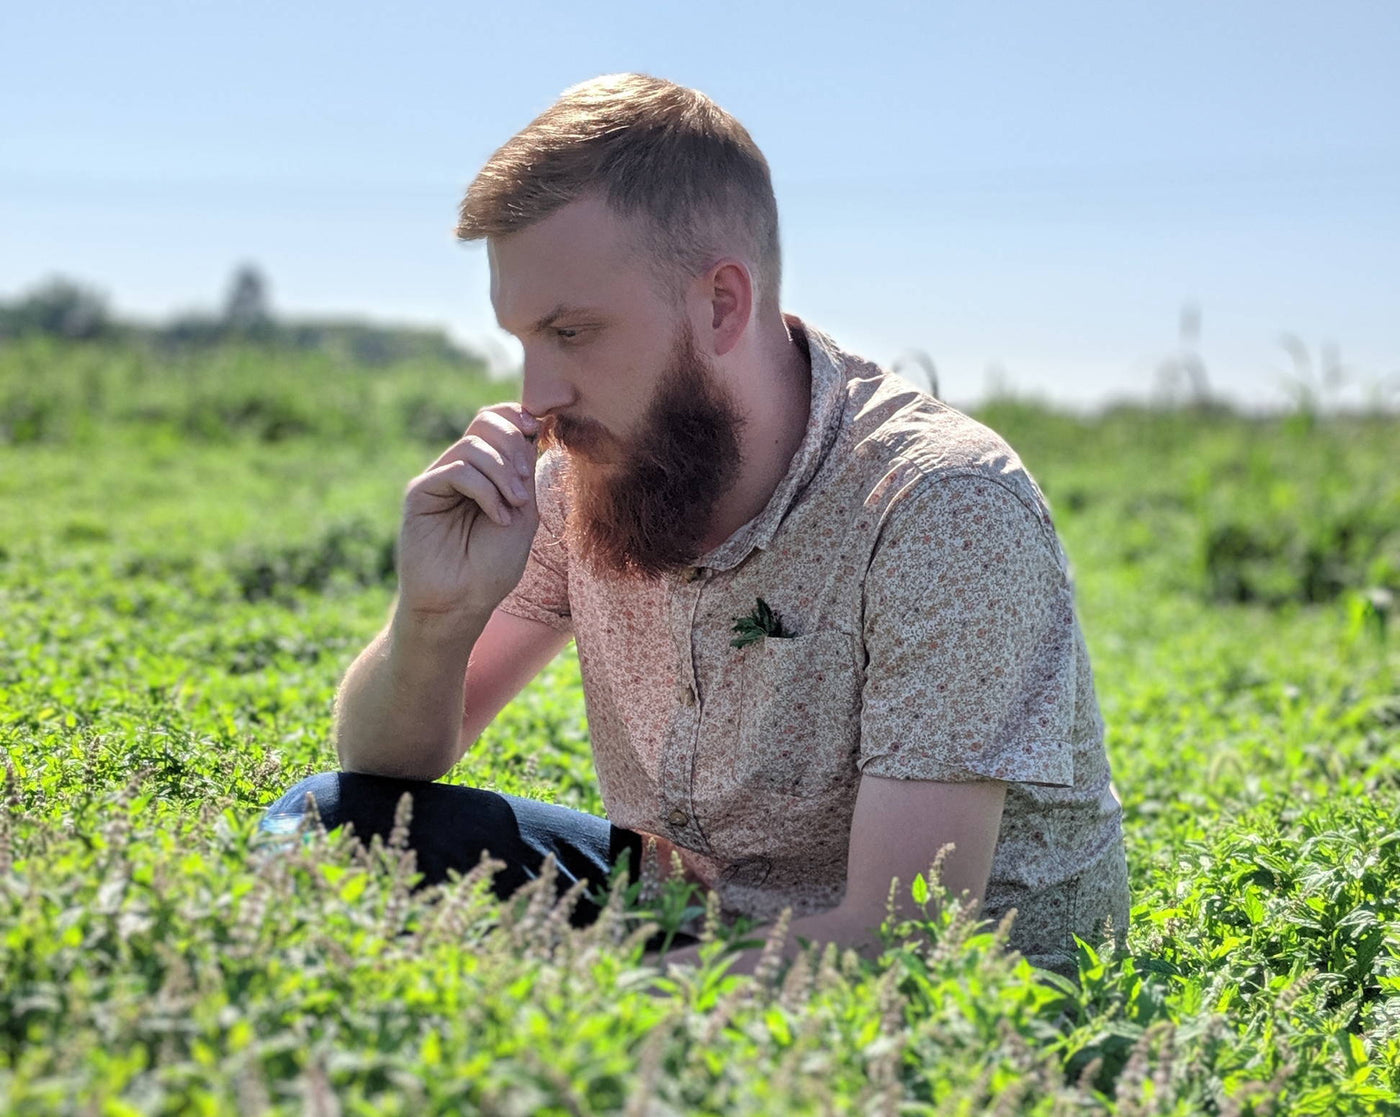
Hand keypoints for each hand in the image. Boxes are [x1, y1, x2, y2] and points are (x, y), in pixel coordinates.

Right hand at [395, 403, 542, 619]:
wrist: (463, 602)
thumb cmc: (494, 565)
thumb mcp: (524, 511)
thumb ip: (524, 468)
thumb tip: (532, 423)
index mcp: (488, 471)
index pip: (499, 422)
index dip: (518, 416)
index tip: (539, 427)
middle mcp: (462, 469)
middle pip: (485, 422)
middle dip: (513, 444)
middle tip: (525, 482)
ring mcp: (439, 479)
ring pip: (474, 445)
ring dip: (503, 472)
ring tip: (516, 505)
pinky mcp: (420, 492)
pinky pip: (458, 470)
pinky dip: (486, 491)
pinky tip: (498, 517)